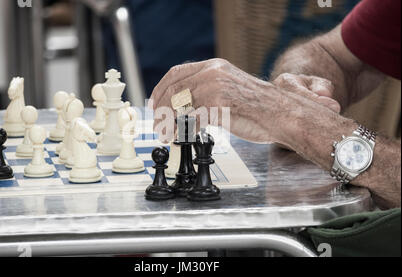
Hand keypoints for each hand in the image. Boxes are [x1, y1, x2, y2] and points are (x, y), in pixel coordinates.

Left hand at [150, 58, 339, 143]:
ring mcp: (215, 86)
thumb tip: (185, 104)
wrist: (283, 113)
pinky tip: (180, 137)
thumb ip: (208, 91)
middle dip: (160, 108)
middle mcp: (212, 72)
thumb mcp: (230, 89)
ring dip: (168, 121)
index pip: (176, 72)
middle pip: (173, 89)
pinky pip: (190, 118)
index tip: (154, 103)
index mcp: (214, 66)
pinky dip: (182, 130)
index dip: (161, 88)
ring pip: (178, 104)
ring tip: (165, 133)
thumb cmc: (260, 107)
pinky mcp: (218, 103)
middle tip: (156, 123)